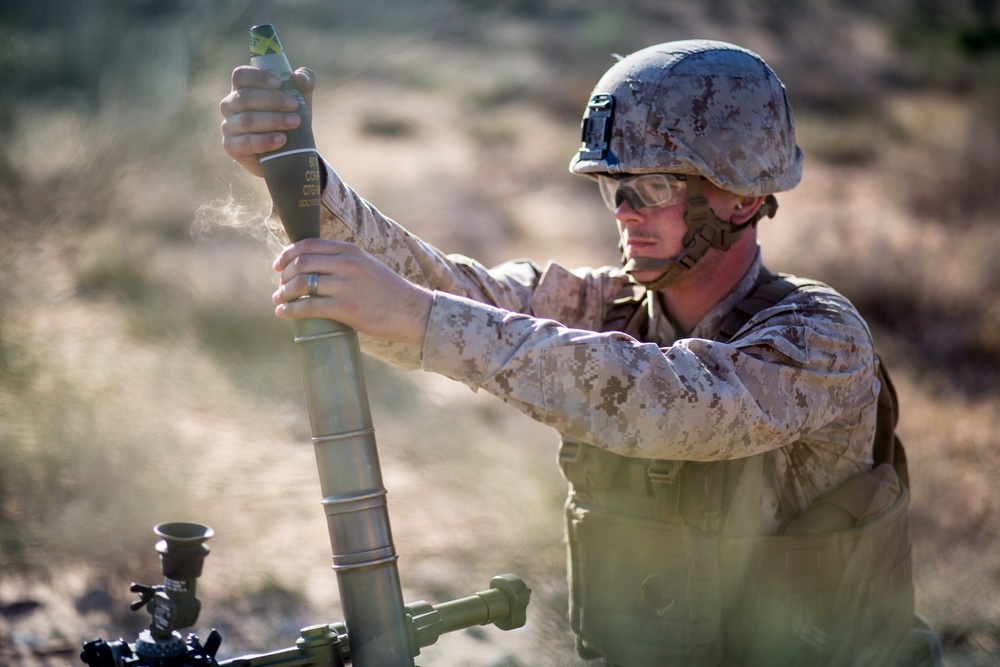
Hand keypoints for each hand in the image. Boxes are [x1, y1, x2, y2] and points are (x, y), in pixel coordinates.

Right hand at [220, 66, 315, 176]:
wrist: (286, 152)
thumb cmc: (288, 118)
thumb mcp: (300, 99)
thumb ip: (305, 82)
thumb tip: (300, 76)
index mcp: (242, 89)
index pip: (241, 76)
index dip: (258, 77)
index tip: (279, 83)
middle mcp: (231, 105)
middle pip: (245, 98)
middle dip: (272, 100)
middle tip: (294, 105)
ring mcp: (229, 126)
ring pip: (247, 120)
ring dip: (273, 120)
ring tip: (294, 123)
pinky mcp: (231, 147)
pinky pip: (246, 143)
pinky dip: (264, 141)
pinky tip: (281, 140)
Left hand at [272, 239, 432, 347]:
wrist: (412, 312)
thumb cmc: (389, 292)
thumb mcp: (367, 266)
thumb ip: (344, 263)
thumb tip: (314, 269)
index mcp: (351, 251)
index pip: (308, 245)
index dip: (287, 254)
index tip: (278, 265)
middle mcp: (347, 264)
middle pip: (301, 264)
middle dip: (284, 276)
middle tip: (279, 287)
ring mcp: (346, 286)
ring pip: (301, 284)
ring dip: (283, 293)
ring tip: (279, 301)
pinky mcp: (345, 309)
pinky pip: (308, 307)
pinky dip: (291, 310)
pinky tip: (283, 313)